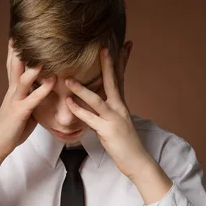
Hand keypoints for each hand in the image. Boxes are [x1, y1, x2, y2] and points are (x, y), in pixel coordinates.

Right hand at [0, 40, 55, 163]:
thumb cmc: (11, 129)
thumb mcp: (23, 109)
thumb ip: (32, 98)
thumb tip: (42, 91)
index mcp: (13, 90)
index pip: (14, 64)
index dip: (16, 48)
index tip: (20, 32)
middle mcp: (12, 91)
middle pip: (15, 64)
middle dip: (20, 48)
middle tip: (26, 28)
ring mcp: (15, 101)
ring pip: (23, 78)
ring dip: (34, 65)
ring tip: (45, 52)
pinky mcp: (20, 112)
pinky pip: (33, 99)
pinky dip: (43, 89)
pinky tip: (52, 82)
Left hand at [64, 48, 151, 178]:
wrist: (137, 161)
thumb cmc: (124, 142)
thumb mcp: (116, 121)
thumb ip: (106, 110)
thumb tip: (95, 102)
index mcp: (121, 104)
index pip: (120, 78)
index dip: (121, 61)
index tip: (122, 44)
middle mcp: (119, 108)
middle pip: (112, 82)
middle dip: (107, 64)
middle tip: (102, 47)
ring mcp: (114, 119)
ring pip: (97, 100)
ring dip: (82, 89)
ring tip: (68, 79)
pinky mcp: (108, 131)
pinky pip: (90, 119)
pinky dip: (79, 110)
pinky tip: (68, 103)